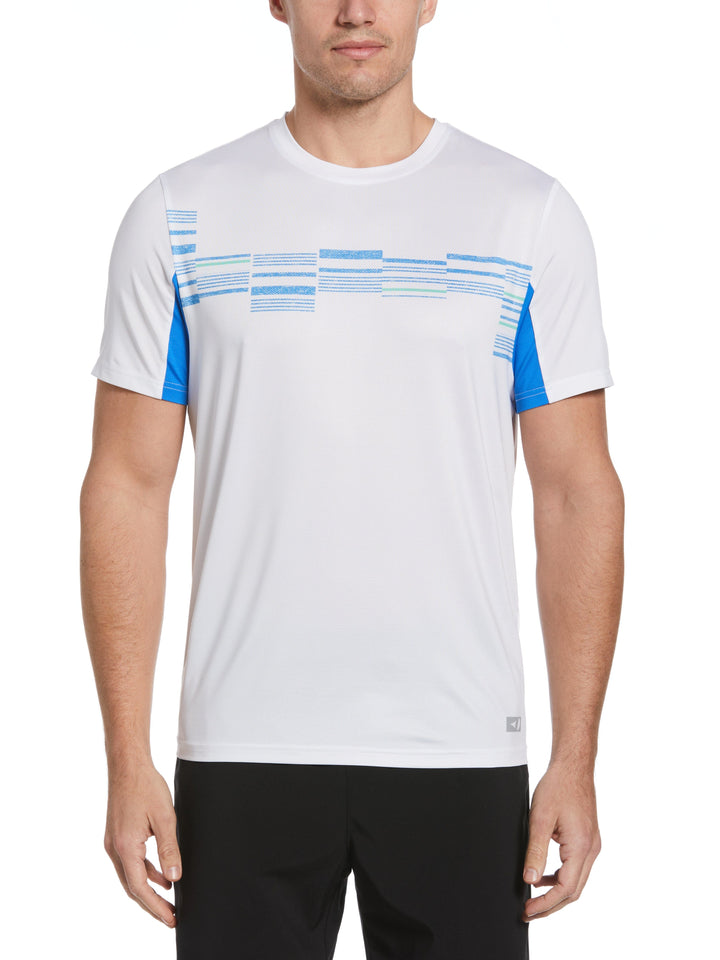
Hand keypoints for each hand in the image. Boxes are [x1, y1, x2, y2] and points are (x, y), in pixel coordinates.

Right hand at [104, 758, 181, 927]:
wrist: (128, 765)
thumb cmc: (145, 786)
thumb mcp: (165, 818)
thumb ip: (169, 849)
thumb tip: (173, 878)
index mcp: (125, 847)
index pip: (140, 888)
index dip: (155, 907)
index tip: (170, 918)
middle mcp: (114, 848)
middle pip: (132, 887)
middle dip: (152, 904)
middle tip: (170, 917)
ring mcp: (113, 842)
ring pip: (130, 876)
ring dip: (148, 889)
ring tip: (168, 901)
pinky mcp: (117, 835)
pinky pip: (130, 862)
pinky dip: (145, 872)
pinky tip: (160, 875)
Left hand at [521, 760, 601, 920]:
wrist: (573, 767)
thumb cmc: (558, 786)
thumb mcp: (540, 818)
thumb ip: (535, 851)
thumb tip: (530, 879)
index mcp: (581, 847)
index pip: (565, 889)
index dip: (546, 904)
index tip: (528, 910)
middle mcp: (591, 849)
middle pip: (573, 891)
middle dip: (551, 905)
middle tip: (529, 912)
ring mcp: (592, 845)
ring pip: (576, 881)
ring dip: (556, 892)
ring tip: (533, 898)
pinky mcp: (587, 840)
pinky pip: (576, 868)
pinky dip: (560, 877)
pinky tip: (543, 876)